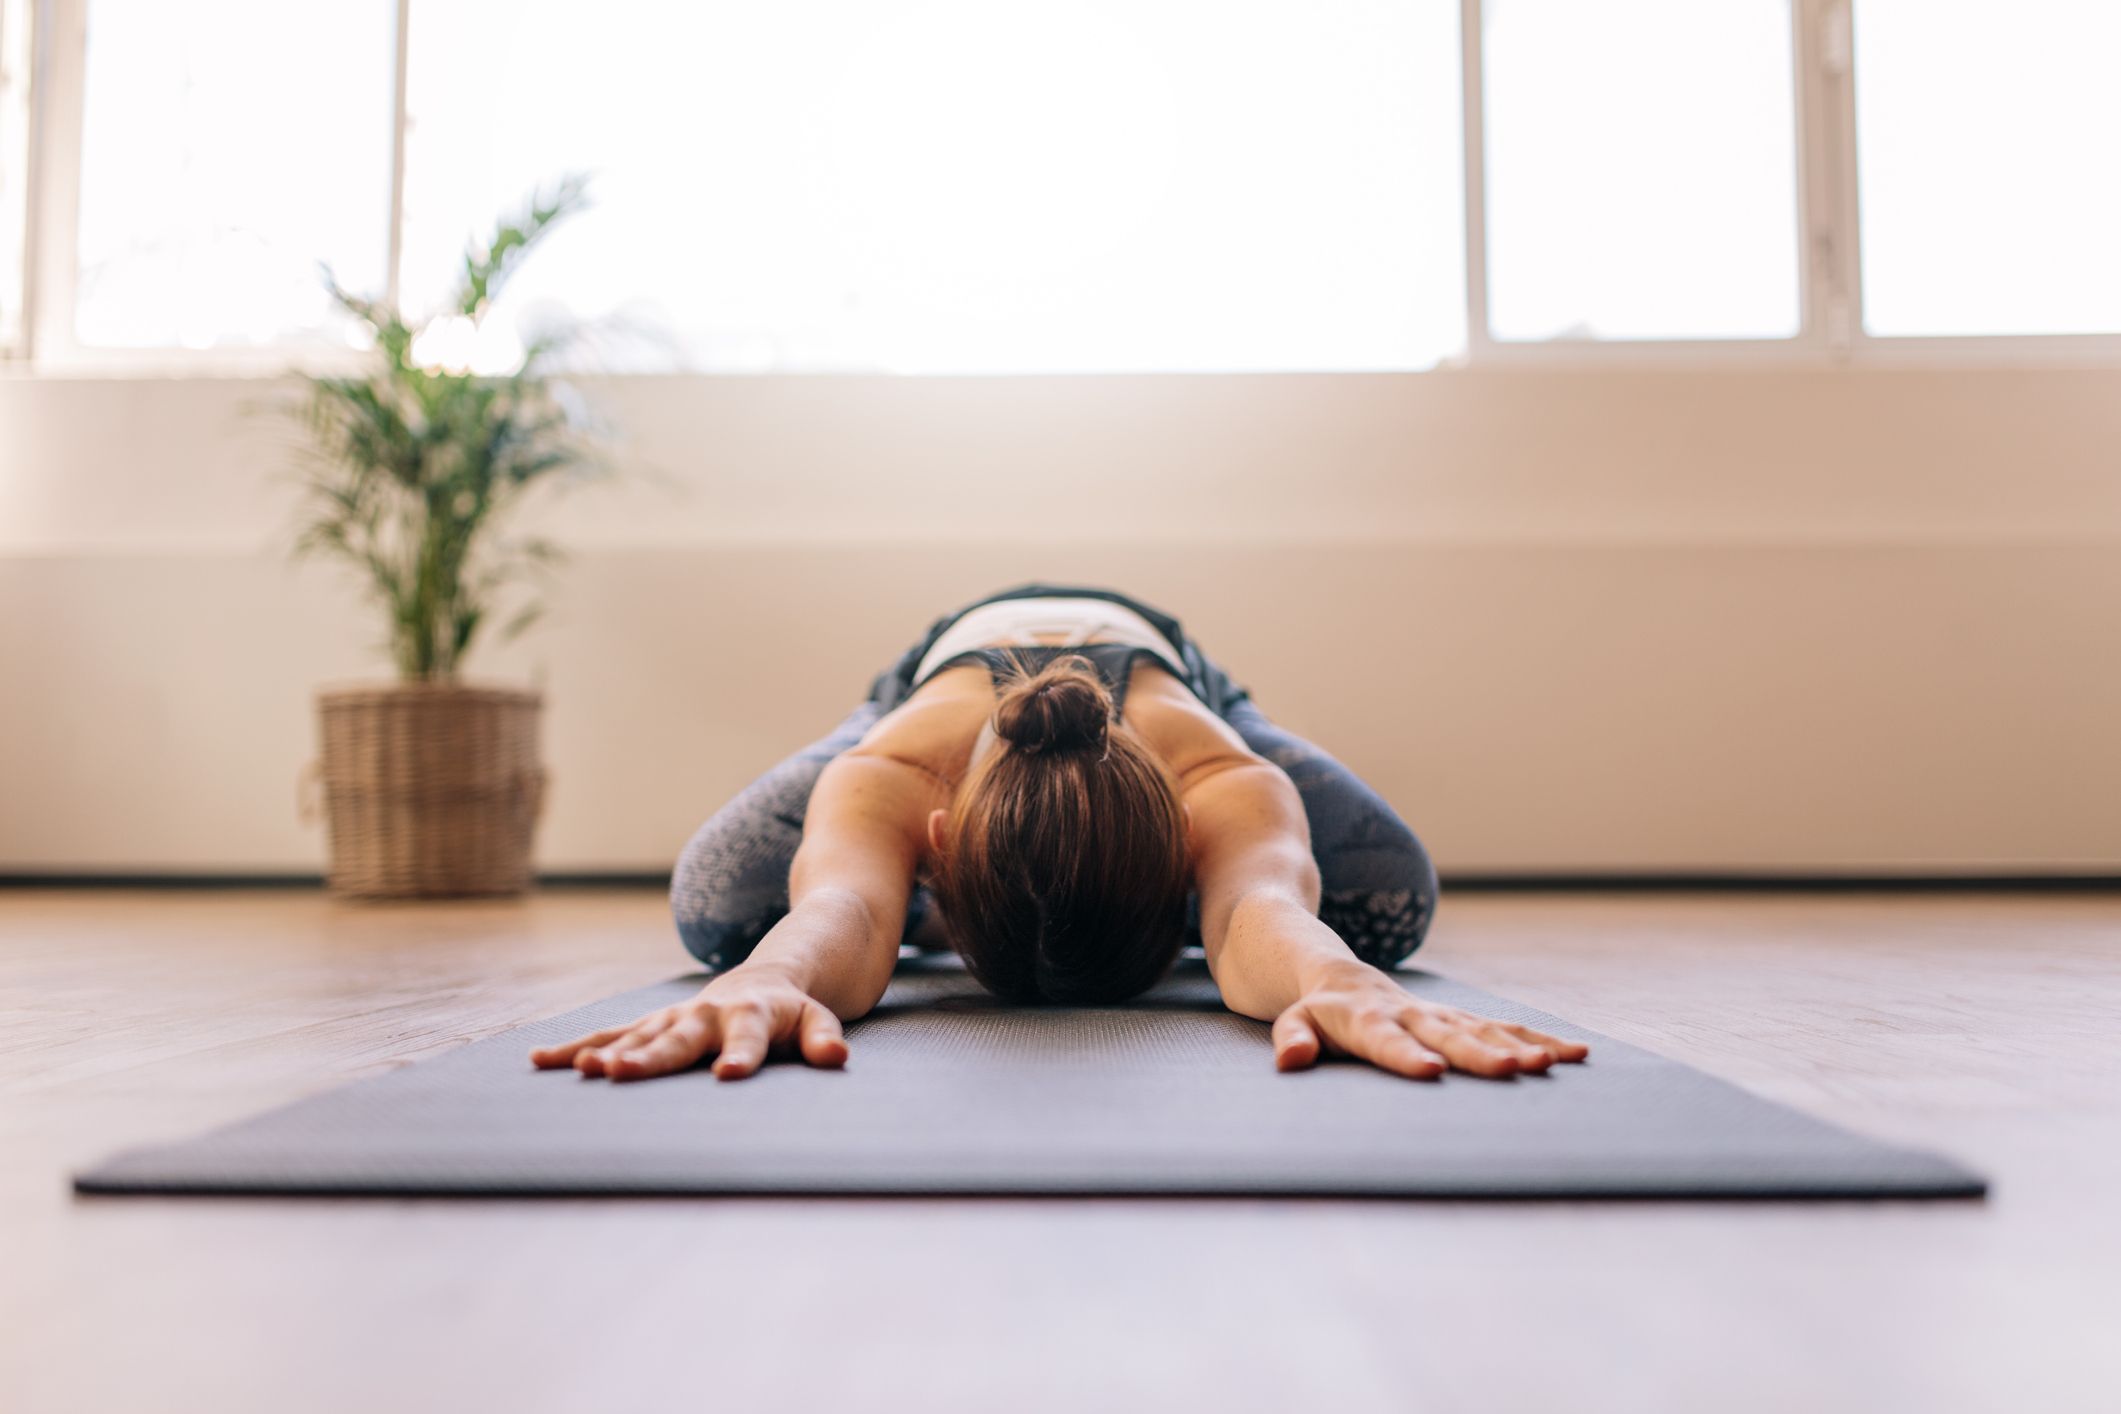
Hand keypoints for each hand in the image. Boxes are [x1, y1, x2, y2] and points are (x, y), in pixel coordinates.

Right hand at [529, 968, 847, 1081]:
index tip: (726, 1076)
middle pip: (678, 1039)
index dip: (740, 1057)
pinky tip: (541, 1061)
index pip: (748, 1041)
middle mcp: (707, 1015)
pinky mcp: (651, 1025)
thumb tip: (837, 1057)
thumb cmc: (794, 1012)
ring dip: (607, 1051)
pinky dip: (578, 1047)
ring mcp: (674, 1019)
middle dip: (649, 1057)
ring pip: (636, 1035)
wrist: (766, 977)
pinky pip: (611, 1035)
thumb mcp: (818, 1020)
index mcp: (753, 1016)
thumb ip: (824, 1039)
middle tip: (619, 1072)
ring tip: (581, 1069)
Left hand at [1271, 963, 1589, 1079]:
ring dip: (1522, 1046)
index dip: (1407, 1056)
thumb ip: (1293, 1039)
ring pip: (1486, 1029)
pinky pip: (1504, 1028)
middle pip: (1449, 1036)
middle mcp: (1413, 1015)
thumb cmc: (1316, 1012)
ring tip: (1559, 1063)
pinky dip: (1539, 1039)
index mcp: (1368, 1021)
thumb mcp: (1292, 1022)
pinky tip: (1575, 1054)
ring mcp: (1442, 1016)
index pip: (1387, 1041)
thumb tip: (1290, 1060)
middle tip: (1515, 1071)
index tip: (1430, 1071)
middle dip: (1482, 1054)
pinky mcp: (1462, 1019)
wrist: (1341, 977)